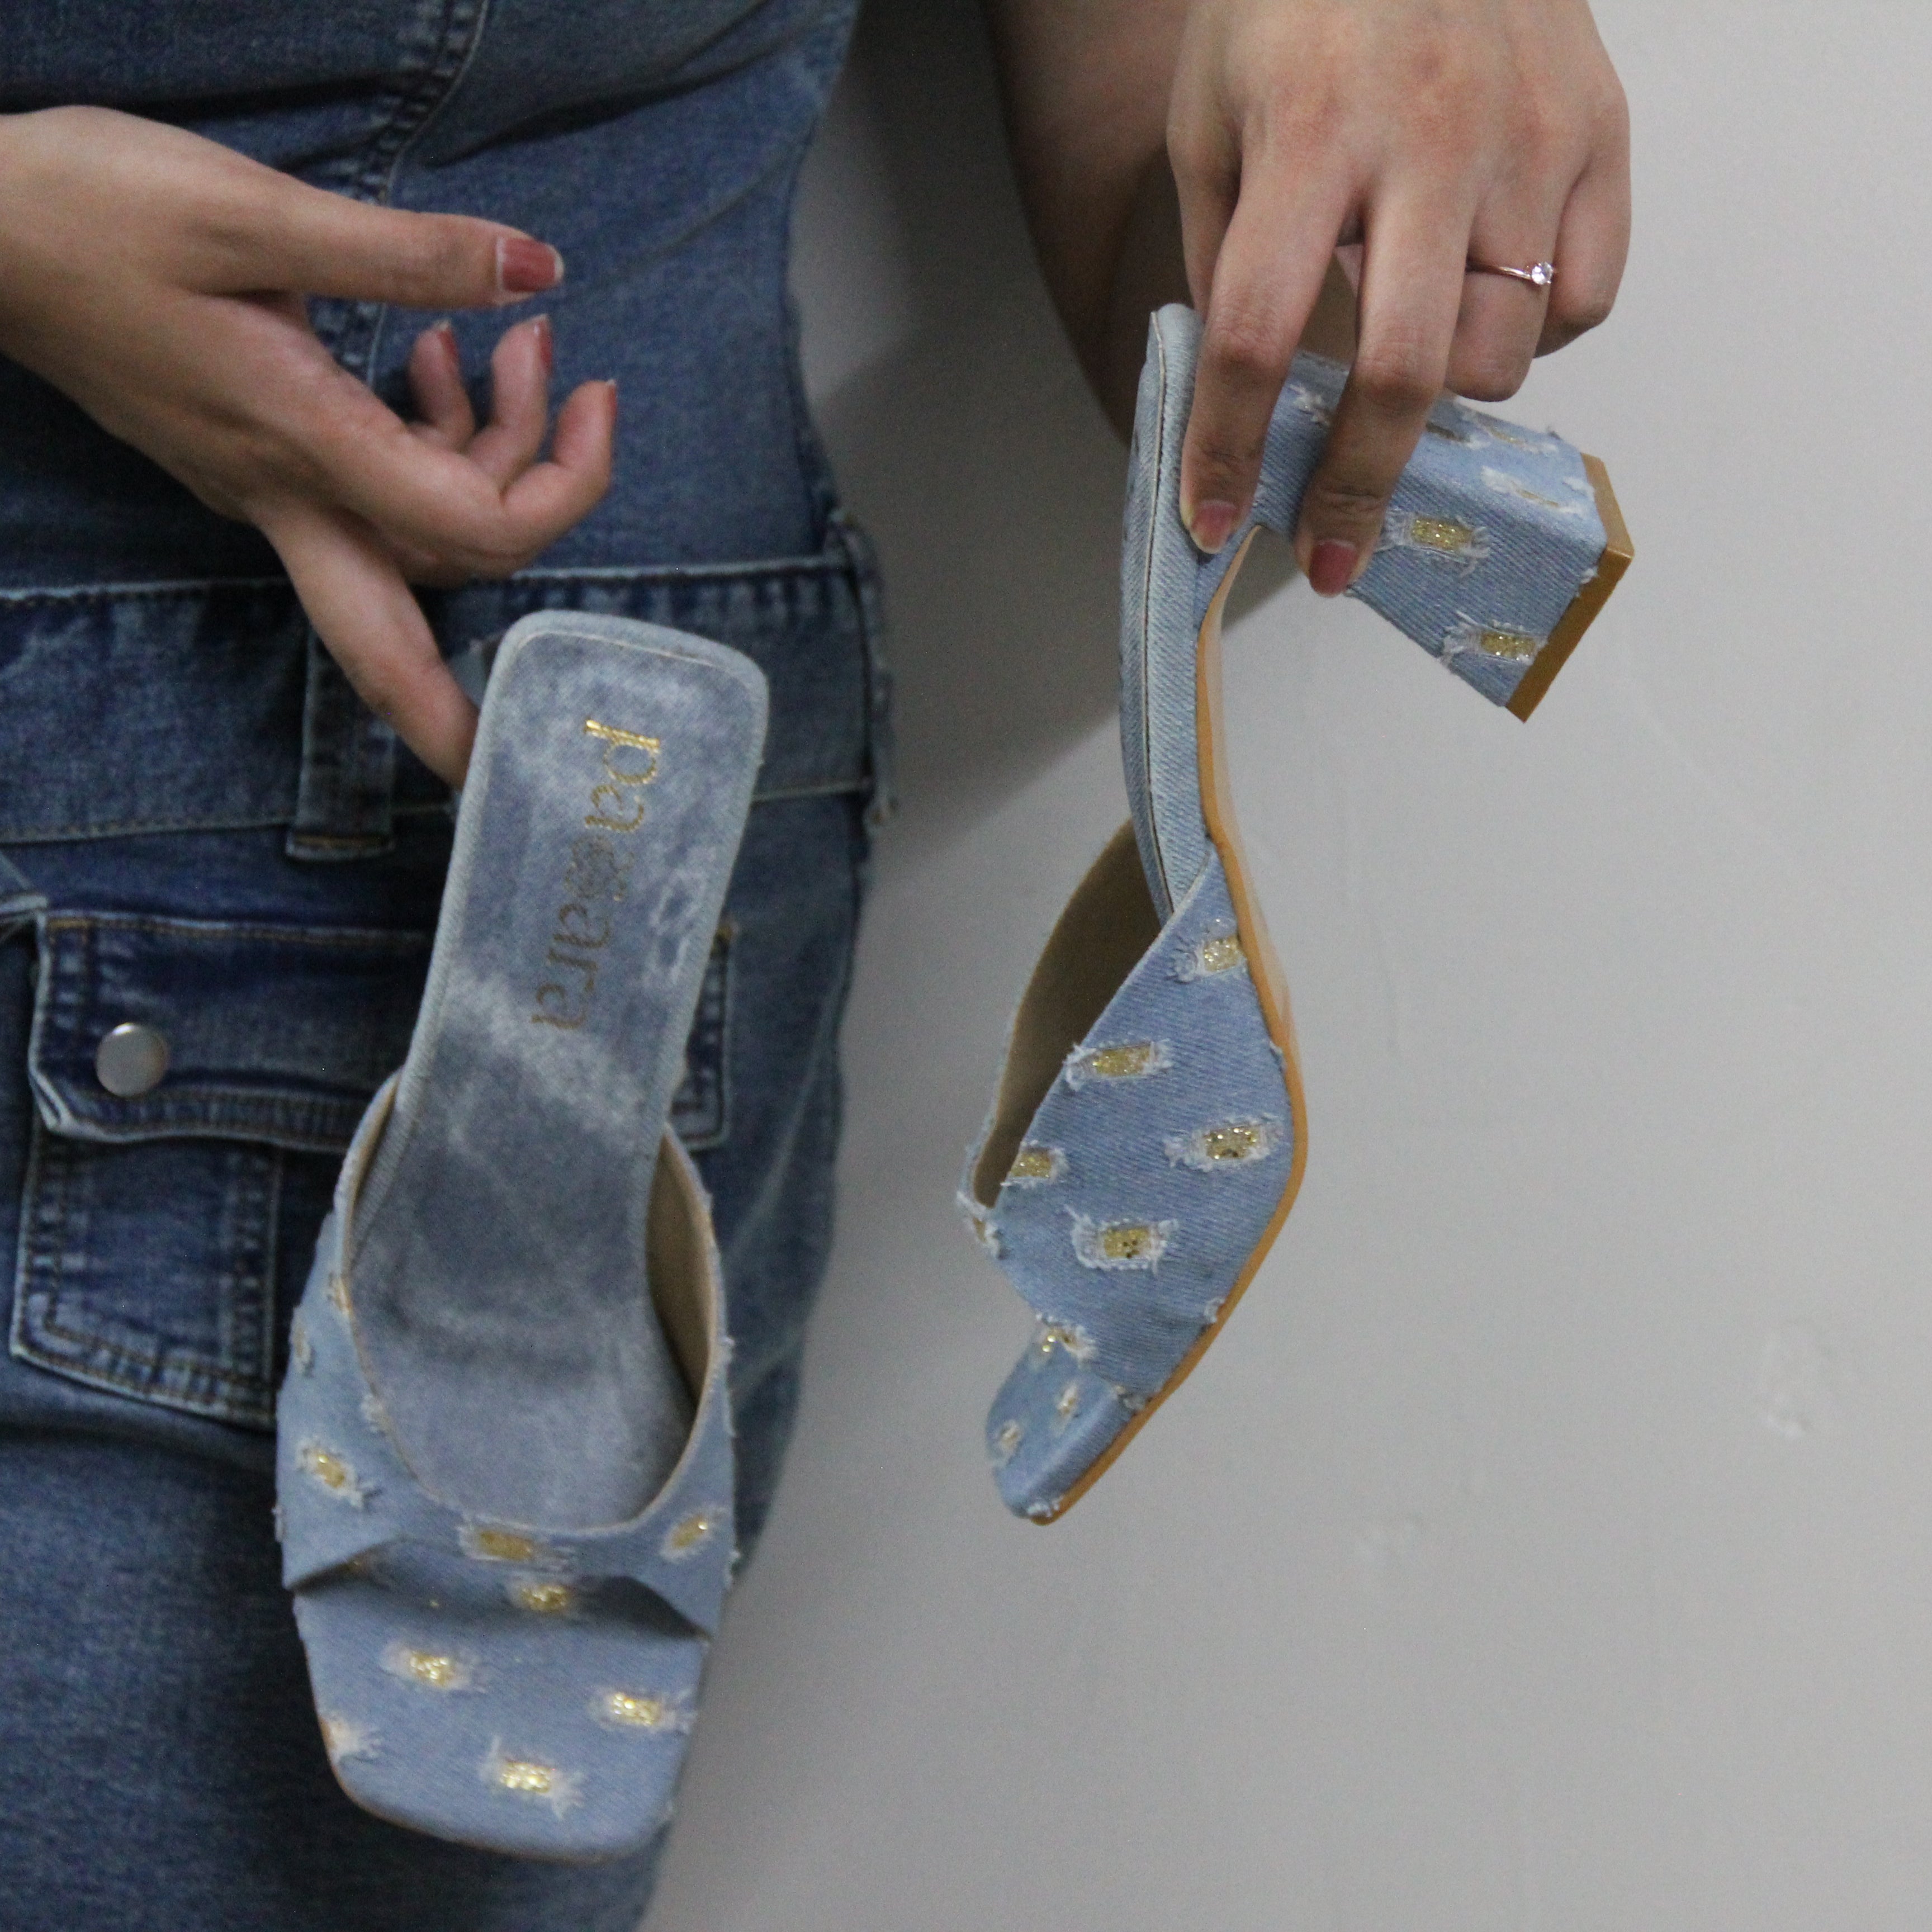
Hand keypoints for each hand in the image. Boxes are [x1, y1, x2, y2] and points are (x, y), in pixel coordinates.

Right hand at [0, 106, 616, 781]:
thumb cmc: (92, 213)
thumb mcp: (254, 213)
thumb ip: (405, 255)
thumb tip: (534, 270)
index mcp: (301, 447)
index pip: (476, 533)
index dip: (567, 495)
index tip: (599, 402)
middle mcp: (287, 499)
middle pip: (424, 625)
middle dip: (538, 542)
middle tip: (588, 405)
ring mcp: (271, 489)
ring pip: (418, 533)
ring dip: (493, 449)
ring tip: (509, 338)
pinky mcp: (263, 458)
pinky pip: (377, 486)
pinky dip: (432, 429)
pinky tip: (435, 349)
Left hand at [1169, 0, 1628, 588]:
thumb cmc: (1297, 8)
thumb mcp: (1212, 118)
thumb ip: (1222, 258)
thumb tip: (1240, 401)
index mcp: (1309, 129)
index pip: (1257, 329)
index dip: (1231, 447)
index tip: (1215, 521)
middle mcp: (1429, 138)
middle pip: (1400, 373)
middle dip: (1355, 489)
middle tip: (1327, 554)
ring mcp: (1532, 138)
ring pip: (1500, 351)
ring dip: (1443, 391)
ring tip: (1407, 354)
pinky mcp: (1605, 134)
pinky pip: (1582, 302)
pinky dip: (1534, 330)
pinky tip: (1485, 292)